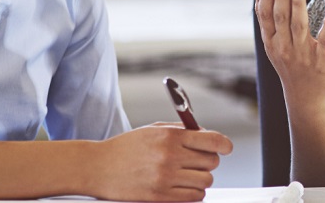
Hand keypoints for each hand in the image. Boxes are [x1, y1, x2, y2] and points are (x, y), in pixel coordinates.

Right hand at [89, 123, 232, 201]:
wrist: (98, 167)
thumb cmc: (126, 147)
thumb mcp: (153, 129)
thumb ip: (181, 130)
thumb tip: (207, 135)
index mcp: (170, 136)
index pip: (212, 140)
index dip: (224, 144)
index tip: (225, 147)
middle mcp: (170, 156)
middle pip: (212, 162)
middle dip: (208, 160)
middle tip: (197, 160)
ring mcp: (166, 178)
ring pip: (205, 181)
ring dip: (200, 178)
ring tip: (187, 174)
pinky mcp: (161, 196)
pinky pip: (194, 197)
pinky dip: (193, 192)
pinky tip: (182, 185)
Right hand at [252, 0, 324, 115]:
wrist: (307, 102)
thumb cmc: (291, 65)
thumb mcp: (273, 42)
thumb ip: (266, 13)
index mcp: (271, 42)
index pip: (265, 15)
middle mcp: (284, 47)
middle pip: (281, 16)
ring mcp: (303, 54)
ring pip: (299, 24)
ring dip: (297, 3)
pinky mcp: (322, 60)